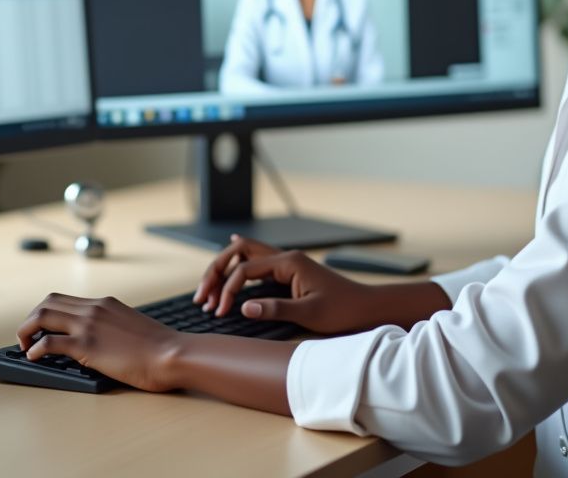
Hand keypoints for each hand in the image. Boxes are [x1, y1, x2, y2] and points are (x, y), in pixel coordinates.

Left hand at [16, 293, 184, 391]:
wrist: (171, 354)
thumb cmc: (160, 347)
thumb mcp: (133, 326)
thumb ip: (114, 326)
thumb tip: (103, 338)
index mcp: (105, 303)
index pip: (65, 299)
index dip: (47, 312)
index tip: (42, 327)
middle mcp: (94, 308)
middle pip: (48, 302)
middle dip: (31, 318)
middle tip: (27, 336)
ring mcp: (89, 325)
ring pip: (43, 315)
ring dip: (26, 330)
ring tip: (25, 346)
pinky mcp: (86, 345)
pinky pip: (48, 341)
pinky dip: (35, 348)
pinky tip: (33, 357)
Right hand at [192, 235, 377, 333]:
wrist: (366, 307)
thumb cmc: (343, 309)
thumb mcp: (309, 313)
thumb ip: (276, 309)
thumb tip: (243, 307)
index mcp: (289, 262)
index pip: (245, 269)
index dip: (227, 289)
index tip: (220, 312)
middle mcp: (286, 258)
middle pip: (240, 254)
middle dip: (216, 273)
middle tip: (201, 296)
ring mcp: (288, 264)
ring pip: (247, 258)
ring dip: (225, 272)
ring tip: (208, 292)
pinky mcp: (290, 274)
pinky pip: (257, 265)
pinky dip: (238, 270)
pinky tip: (229, 268)